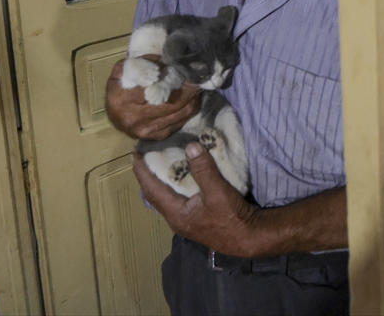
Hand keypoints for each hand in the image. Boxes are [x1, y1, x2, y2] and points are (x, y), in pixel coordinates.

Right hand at [106, 57, 200, 139]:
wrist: (114, 114)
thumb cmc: (120, 88)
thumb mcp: (122, 70)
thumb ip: (141, 64)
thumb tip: (166, 61)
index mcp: (123, 99)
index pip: (155, 88)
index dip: (173, 79)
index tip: (183, 70)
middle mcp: (134, 118)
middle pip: (172, 103)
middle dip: (187, 89)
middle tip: (196, 78)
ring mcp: (146, 131)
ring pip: (180, 113)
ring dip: (191, 99)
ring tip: (195, 87)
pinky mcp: (156, 137)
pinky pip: (179, 123)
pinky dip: (187, 111)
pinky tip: (189, 100)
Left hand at [134, 143, 260, 256]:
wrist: (248, 238)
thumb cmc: (230, 217)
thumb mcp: (218, 192)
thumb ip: (204, 169)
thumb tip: (190, 146)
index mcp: (175, 212)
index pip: (151, 188)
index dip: (142, 170)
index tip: (135, 152)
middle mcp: (175, 218)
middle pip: (154, 194)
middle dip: (148, 174)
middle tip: (146, 154)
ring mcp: (185, 219)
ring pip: (165, 197)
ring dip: (160, 180)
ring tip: (160, 161)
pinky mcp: (194, 218)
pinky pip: (176, 198)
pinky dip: (173, 185)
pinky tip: (180, 176)